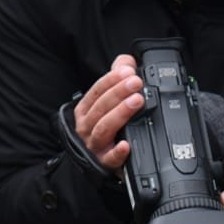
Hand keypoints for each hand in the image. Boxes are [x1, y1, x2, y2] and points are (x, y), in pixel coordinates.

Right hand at [73, 53, 143, 170]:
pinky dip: (117, 151)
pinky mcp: (104, 163)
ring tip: (137, 102)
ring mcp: (94, 145)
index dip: (111, 80)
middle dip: (119, 92)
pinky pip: (110, 158)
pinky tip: (126, 145)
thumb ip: (117, 80)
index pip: (96, 91)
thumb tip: (126, 61)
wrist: (101, 161)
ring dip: (120, 114)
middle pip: (101, 107)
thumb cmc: (106, 129)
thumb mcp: (108, 103)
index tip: (128, 71)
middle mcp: (86, 127)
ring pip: (104, 128)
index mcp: (86, 110)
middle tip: (137, 82)